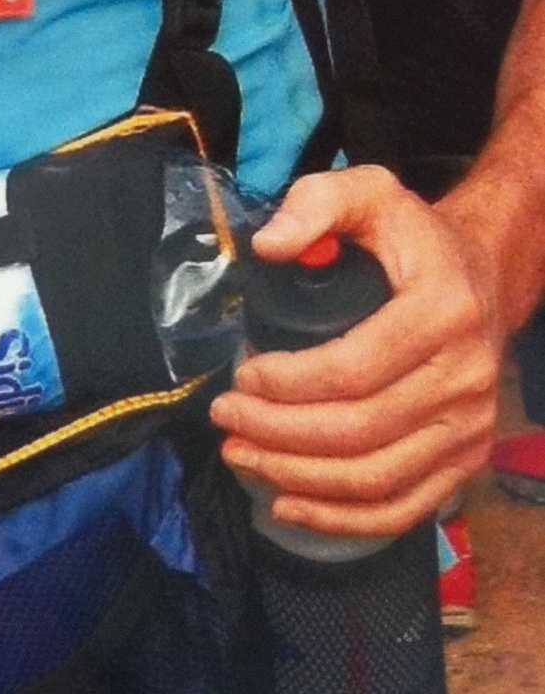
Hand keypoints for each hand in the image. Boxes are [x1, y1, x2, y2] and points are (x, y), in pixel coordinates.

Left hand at [208, 166, 499, 538]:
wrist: (486, 274)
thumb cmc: (413, 235)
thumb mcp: (369, 191)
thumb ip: (316, 203)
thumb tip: (267, 247)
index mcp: (442, 312)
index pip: (355, 367)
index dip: (289, 382)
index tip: (240, 374)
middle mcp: (466, 378)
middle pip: (361, 430)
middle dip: (281, 434)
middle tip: (224, 420)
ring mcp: (470, 427)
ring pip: (378, 478)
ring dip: (300, 480)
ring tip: (241, 458)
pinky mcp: (465, 460)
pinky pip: (404, 507)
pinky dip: (344, 520)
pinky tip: (290, 506)